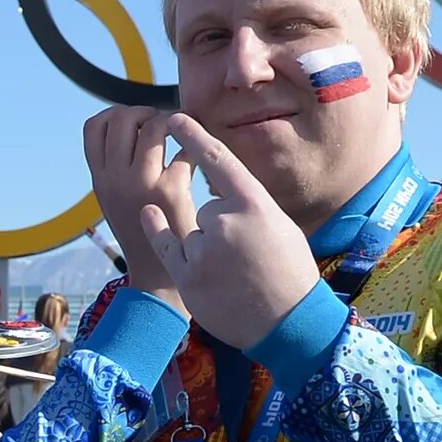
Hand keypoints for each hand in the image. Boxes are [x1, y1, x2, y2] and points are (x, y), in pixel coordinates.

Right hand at [85, 109, 182, 315]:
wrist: (157, 276)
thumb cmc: (142, 232)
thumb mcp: (115, 199)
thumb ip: (117, 168)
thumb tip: (134, 126)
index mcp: (99, 180)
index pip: (93, 127)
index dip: (116, 115)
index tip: (135, 125)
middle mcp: (115, 179)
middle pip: (122, 118)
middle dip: (145, 112)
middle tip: (162, 127)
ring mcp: (141, 183)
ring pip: (154, 126)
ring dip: (172, 124)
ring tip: (182, 139)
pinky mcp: (171, 190)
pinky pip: (185, 149)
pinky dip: (194, 148)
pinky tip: (196, 161)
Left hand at [123, 114, 321, 351]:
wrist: (288, 323)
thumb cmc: (290, 273)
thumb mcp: (279, 226)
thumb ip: (248, 205)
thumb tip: (221, 192)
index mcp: (254, 203)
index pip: (217, 160)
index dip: (193, 137)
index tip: (174, 118)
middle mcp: (226, 221)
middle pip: (207, 209)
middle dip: (219, 228)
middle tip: (245, 254)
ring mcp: (204, 249)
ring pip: (192, 232)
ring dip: (205, 248)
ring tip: (232, 273)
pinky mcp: (188, 275)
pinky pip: (166, 244)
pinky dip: (160, 232)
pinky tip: (151, 216)